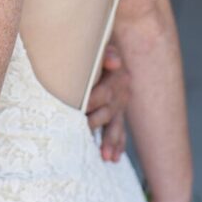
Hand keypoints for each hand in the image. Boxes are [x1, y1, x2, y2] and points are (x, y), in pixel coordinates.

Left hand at [86, 44, 129, 161]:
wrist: (110, 45)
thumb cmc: (96, 44)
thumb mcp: (100, 44)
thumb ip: (107, 52)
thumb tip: (113, 61)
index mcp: (117, 76)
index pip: (104, 94)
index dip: (91, 102)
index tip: (79, 110)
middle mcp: (121, 91)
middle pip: (108, 112)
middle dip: (94, 123)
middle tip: (79, 133)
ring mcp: (120, 102)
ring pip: (116, 125)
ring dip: (110, 141)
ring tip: (105, 157)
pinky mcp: (117, 110)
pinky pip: (119, 128)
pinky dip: (117, 143)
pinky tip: (113, 157)